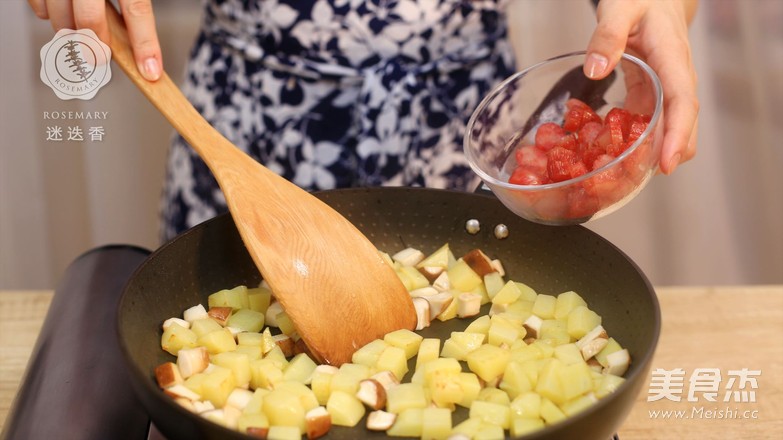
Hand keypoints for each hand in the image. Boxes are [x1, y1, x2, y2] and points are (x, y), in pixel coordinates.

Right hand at [28, 0, 162, 80]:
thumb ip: (132, 1)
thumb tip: (139, 44)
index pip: (137, 9)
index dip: (145, 43)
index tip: (150, 72)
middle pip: (91, 17)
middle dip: (96, 44)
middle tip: (99, 58)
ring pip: (60, 13)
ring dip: (69, 31)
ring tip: (77, 33)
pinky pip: (37, 1)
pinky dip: (46, 13)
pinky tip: (56, 13)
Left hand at [584, 0, 698, 174]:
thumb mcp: (620, 8)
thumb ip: (606, 35)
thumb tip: (595, 69)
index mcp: (673, 58)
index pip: (684, 102)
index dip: (677, 135)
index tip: (667, 164)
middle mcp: (675, 77)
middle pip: (683, 123)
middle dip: (668, 154)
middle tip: (642, 179)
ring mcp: (666, 86)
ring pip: (668, 126)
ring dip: (652, 151)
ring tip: (625, 174)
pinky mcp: (653, 92)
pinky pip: (649, 120)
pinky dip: (636, 138)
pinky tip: (615, 152)